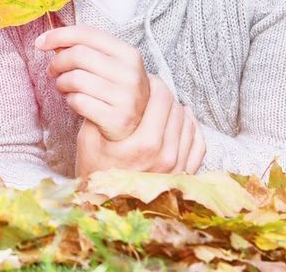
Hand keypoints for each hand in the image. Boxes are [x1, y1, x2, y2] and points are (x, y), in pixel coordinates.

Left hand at [35, 25, 149, 140]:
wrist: (134, 125)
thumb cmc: (112, 89)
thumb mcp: (105, 64)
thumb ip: (82, 49)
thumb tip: (47, 39)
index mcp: (128, 53)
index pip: (87, 33)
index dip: (59, 35)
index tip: (41, 42)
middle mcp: (130, 73)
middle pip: (78, 54)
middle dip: (57, 61)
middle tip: (52, 70)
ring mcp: (126, 97)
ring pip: (75, 79)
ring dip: (61, 82)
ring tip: (63, 86)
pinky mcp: (118, 119)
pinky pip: (79, 101)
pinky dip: (69, 100)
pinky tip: (74, 100)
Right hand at [75, 75, 206, 176]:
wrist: (105, 207)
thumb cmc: (94, 172)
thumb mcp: (87, 140)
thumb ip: (97, 112)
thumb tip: (106, 86)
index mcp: (145, 145)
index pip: (161, 100)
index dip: (153, 84)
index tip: (144, 79)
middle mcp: (167, 156)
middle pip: (176, 108)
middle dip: (163, 94)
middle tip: (150, 88)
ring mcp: (179, 167)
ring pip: (188, 123)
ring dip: (176, 109)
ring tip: (161, 104)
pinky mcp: (185, 175)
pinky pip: (198, 143)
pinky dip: (192, 127)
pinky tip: (181, 119)